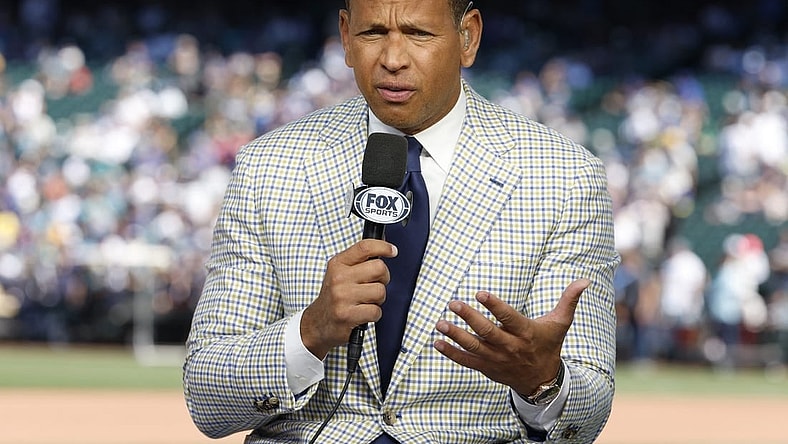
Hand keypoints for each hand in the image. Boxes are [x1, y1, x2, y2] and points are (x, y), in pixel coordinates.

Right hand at [301, 239, 396, 358]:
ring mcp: (342, 297)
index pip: (364, 247)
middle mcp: (338, 278)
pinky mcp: (347, 315)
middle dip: (383, 278)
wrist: (317, 323)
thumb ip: (359, 261)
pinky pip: (376, 311)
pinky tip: (363, 314)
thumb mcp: (340, 273)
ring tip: (366, 301)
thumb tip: (385, 248)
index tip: (392, 251)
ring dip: (378, 299)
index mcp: (338, 264)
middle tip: (375, 285)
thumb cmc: (334, 296)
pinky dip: (374, 314)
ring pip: (380, 291)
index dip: (383, 247)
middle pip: (379, 268)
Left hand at [433, 279, 589, 394]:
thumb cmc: (549, 345)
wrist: (542, 381)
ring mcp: (496, 359)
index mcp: (526, 333)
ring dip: (456, 336)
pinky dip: (451, 353)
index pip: (508, 318)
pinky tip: (437, 342)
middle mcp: (510, 347)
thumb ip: (569, 300)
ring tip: (440, 323)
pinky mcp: (486, 368)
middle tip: (453, 303)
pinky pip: (466, 361)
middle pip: (487, 333)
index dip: (495, 306)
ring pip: (474, 347)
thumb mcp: (560, 323)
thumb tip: (585, 280)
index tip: (480, 292)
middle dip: (469, 318)